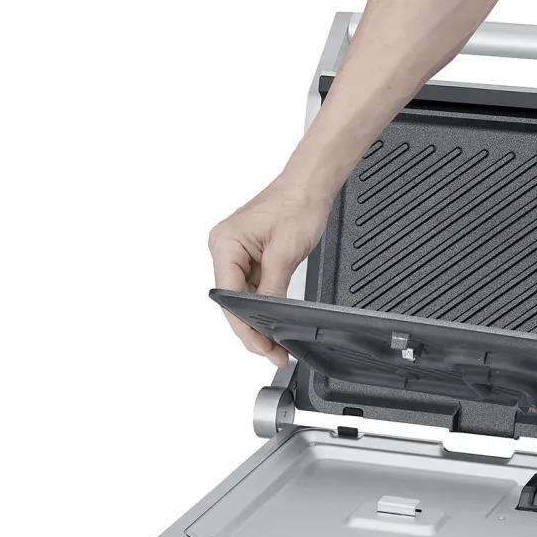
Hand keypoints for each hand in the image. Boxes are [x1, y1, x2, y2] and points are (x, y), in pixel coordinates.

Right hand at [208, 180, 330, 364]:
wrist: (311, 185)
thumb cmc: (296, 204)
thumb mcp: (285, 252)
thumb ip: (272, 288)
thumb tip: (267, 317)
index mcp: (224, 244)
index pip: (227, 296)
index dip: (243, 326)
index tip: (260, 345)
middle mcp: (225, 248)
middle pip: (232, 301)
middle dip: (251, 329)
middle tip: (272, 352)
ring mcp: (237, 252)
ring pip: (242, 298)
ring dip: (258, 320)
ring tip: (274, 344)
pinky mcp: (251, 256)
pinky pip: (253, 288)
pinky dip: (263, 306)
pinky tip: (273, 323)